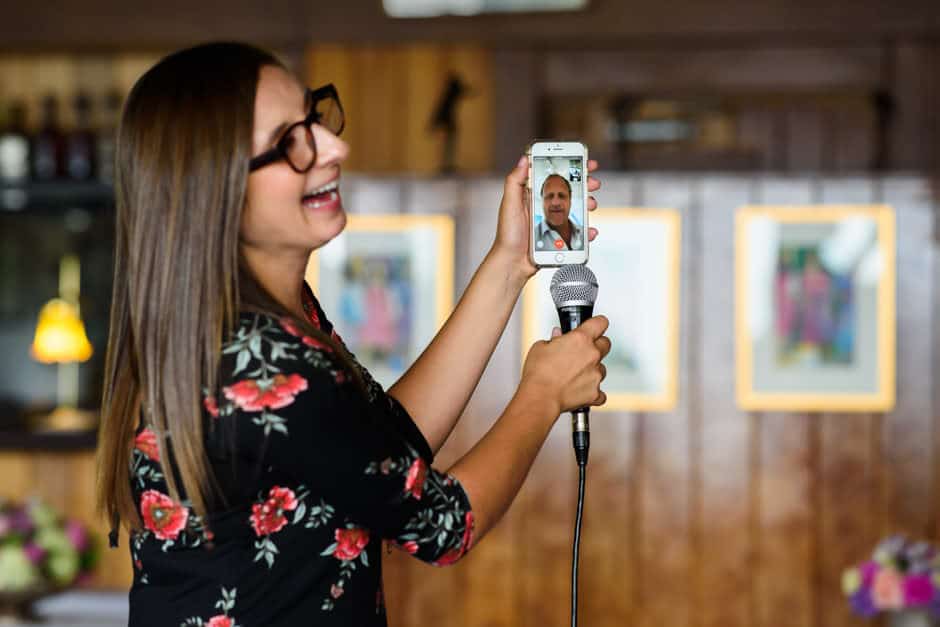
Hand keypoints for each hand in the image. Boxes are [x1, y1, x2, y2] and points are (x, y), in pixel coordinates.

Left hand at [491, 155, 601, 282]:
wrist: (513, 263)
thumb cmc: (508, 235)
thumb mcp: (509, 204)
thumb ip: (515, 181)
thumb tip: (523, 159)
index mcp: (534, 195)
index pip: (554, 176)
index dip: (569, 167)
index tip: (584, 162)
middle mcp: (545, 206)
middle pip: (570, 191)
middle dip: (585, 185)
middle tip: (593, 184)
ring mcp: (554, 221)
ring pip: (577, 209)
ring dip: (588, 205)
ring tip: (591, 206)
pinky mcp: (559, 236)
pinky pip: (577, 231)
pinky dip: (586, 230)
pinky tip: (589, 230)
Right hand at [520, 316, 609, 415]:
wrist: (540, 397)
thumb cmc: (538, 373)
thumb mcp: (540, 347)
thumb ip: (554, 339)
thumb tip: (558, 337)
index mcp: (580, 339)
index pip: (600, 322)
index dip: (597, 323)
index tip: (596, 326)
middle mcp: (592, 354)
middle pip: (606, 344)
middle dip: (597, 346)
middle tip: (583, 352)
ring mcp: (596, 374)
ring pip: (602, 368)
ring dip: (592, 369)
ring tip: (575, 375)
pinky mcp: (595, 392)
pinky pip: (600, 392)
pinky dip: (592, 391)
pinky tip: (580, 390)